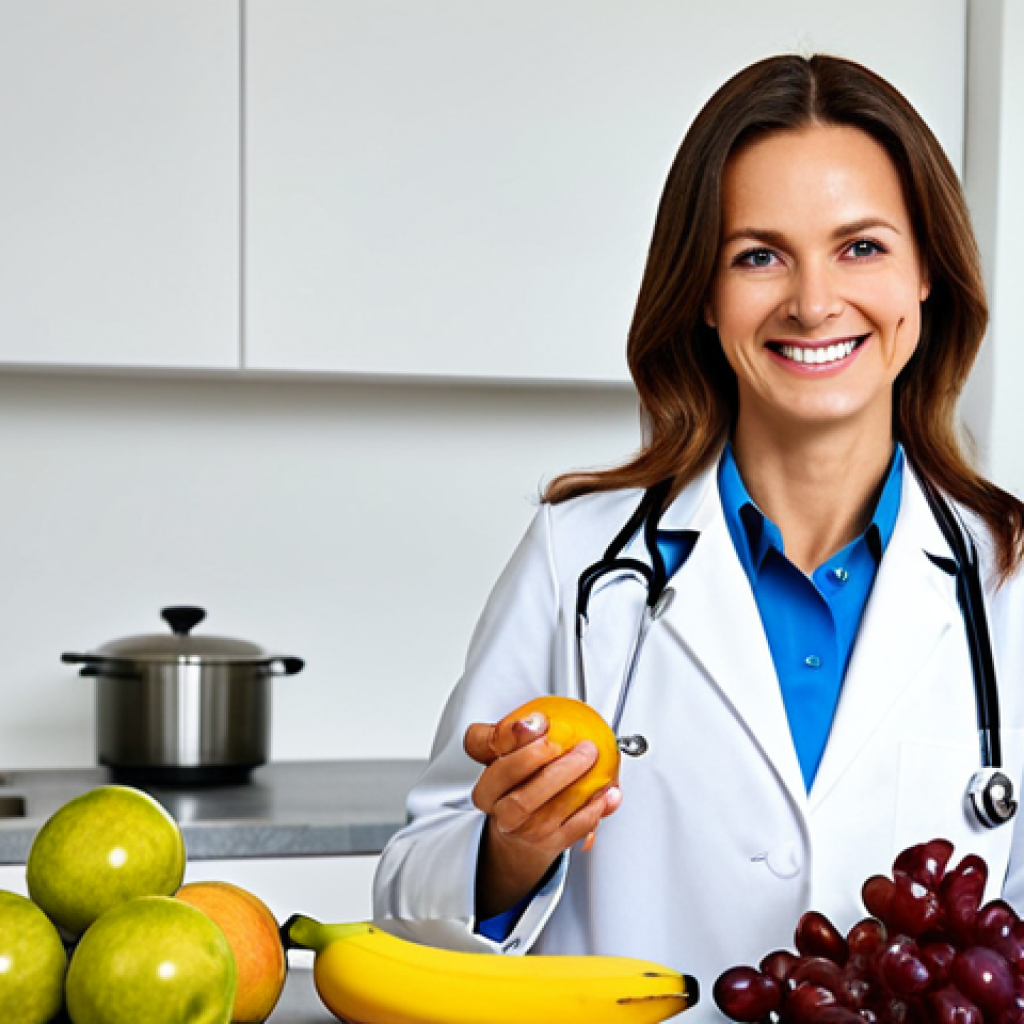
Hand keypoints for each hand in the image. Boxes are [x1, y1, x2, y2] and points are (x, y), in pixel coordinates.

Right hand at [464, 711, 620, 918]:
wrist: (520, 833)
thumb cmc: (517, 787)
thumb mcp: (509, 757)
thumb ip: (514, 735)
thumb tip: (535, 721)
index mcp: (487, 787)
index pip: (493, 766)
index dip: (512, 740)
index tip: (539, 723)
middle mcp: (502, 812)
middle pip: (523, 796)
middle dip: (555, 768)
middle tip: (579, 747)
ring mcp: (526, 831)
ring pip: (550, 811)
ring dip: (578, 784)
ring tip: (592, 759)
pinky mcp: (550, 843)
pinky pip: (575, 827)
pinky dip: (594, 807)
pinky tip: (605, 791)